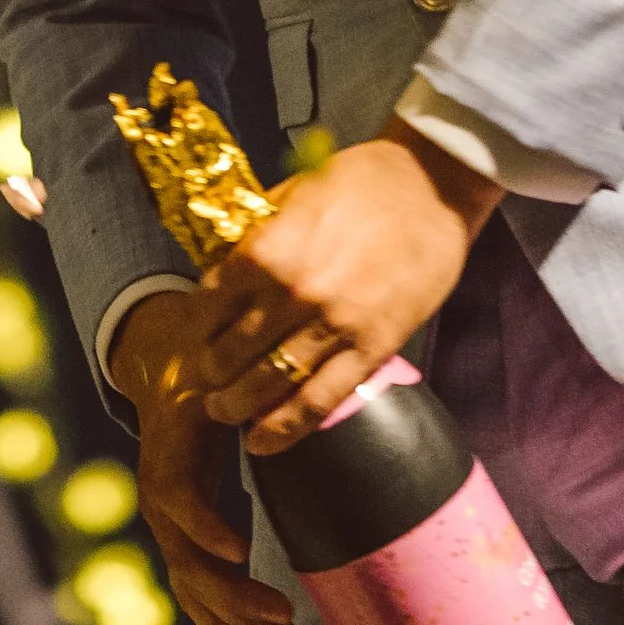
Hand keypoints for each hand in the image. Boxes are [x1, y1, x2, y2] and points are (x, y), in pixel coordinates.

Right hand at [109, 290, 298, 624]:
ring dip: (234, 619)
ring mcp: (165, 524)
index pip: (177, 499)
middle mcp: (159, 497)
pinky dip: (217, 622)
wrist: (161, 365)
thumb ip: (253, 384)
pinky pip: (192, 588)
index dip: (205, 528)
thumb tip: (301, 381)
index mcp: (168, 453)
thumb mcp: (220, 369)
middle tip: (287, 618)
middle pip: (188, 560)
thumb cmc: (203, 366)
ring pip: (192, 585)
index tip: (241, 551)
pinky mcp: (178, 535)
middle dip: (236, 597)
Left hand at [193, 127, 500, 454]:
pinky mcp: (370, 349)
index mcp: (265, 250)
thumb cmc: (362, 181)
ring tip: (224, 413)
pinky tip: (262, 442)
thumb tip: (222, 266)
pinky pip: (319, 401)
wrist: (432, 187)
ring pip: (267, 385)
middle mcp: (291, 294)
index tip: (191, 340)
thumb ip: (255, 234)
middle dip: (209, 375)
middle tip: (204, 384)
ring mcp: (332, 326)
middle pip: (229, 352)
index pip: (207, 306)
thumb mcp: (292, 193)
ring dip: (236, 407)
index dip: (193, 329)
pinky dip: (285, 428)